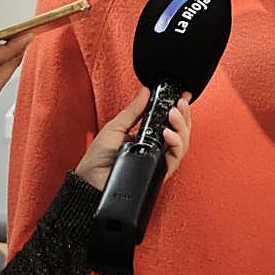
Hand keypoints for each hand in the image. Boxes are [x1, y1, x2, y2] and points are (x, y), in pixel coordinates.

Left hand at [74, 88, 192, 190]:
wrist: (91, 182)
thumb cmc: (97, 160)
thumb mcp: (115, 127)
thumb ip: (133, 111)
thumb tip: (145, 93)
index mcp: (144, 137)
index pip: (167, 122)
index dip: (178, 109)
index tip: (182, 96)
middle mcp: (154, 149)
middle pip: (179, 131)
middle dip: (183, 115)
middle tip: (180, 103)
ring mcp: (157, 160)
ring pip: (181, 144)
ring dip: (181, 126)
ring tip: (174, 114)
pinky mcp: (158, 172)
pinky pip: (175, 158)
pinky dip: (176, 143)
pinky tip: (168, 133)